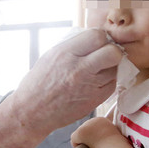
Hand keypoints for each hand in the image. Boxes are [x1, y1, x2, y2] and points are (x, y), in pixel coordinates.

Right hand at [0, 29, 121, 147]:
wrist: (32, 111)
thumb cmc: (39, 82)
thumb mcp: (51, 55)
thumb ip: (74, 45)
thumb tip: (95, 37)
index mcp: (66, 53)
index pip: (98, 36)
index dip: (101, 37)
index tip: (98, 41)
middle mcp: (80, 69)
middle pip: (113, 52)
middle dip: (112, 51)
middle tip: (104, 54)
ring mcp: (90, 86)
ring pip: (115, 69)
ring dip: (110, 67)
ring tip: (96, 70)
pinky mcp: (95, 100)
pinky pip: (112, 84)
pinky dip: (107, 81)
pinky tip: (94, 82)